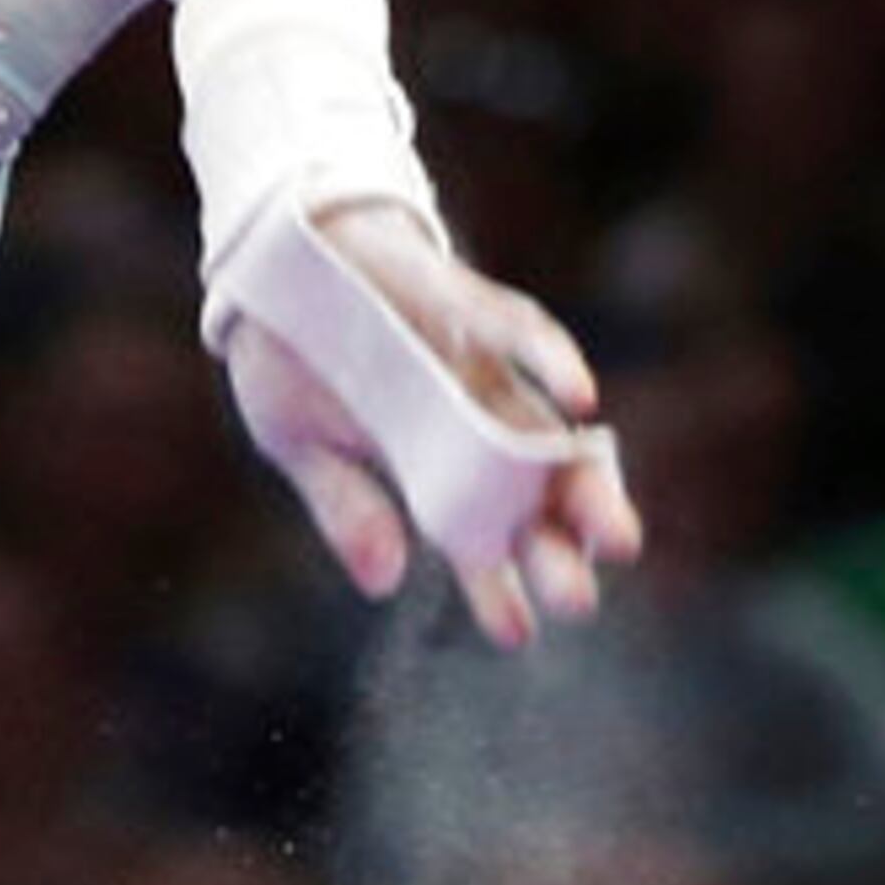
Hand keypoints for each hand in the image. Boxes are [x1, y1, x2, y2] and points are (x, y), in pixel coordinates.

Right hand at [217, 200, 640, 650]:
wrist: (272, 251)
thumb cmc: (287, 352)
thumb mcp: (295, 439)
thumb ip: (343, 507)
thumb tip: (385, 582)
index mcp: (423, 464)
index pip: (473, 537)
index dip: (496, 586)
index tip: (515, 634)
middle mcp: (465, 422)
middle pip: (527, 495)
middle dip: (556, 549)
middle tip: (577, 599)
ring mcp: (473, 366)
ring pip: (543, 430)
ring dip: (580, 481)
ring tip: (612, 537)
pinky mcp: (466, 304)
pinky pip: (520, 333)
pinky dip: (551, 361)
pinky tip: (580, 398)